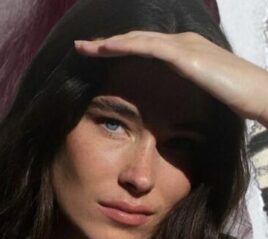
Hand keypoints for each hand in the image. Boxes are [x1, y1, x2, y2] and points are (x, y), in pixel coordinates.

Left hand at [75, 31, 267, 126]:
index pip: (144, 47)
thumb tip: (167, 105)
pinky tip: (104, 48)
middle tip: (82, 47)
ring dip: (108, 42)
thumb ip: (183, 92)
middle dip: (107, 43)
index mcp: (186, 51)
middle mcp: (183, 43)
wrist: (262, 95)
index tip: (97, 56)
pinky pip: (147, 47)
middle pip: (136, 39)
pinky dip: (123, 46)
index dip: (119, 50)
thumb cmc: (237, 99)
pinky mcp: (185, 55)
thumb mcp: (202, 94)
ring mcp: (184, 46)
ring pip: (137, 39)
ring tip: (84, 47)